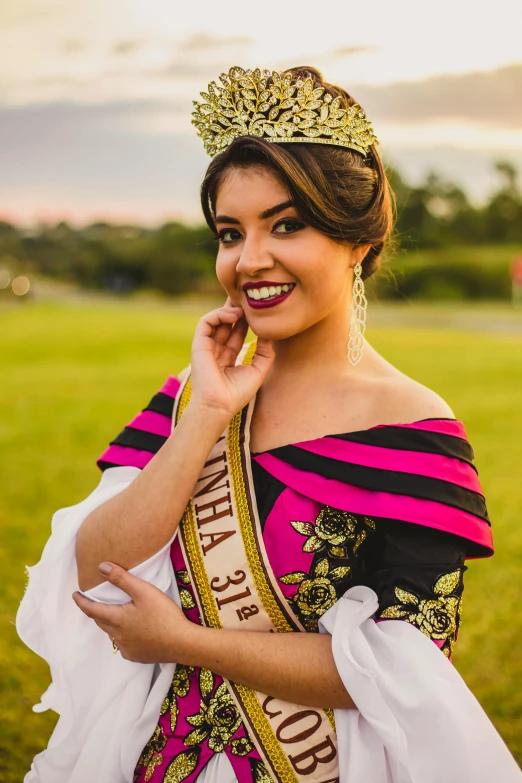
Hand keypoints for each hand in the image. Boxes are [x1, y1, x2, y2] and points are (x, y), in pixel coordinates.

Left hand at [72, 562, 196, 663]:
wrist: (182, 643)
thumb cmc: (164, 615)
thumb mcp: (144, 591)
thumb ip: (121, 578)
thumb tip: (101, 567)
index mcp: (116, 619)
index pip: (92, 609)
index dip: (81, 602)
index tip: (74, 595)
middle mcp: (117, 636)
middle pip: (101, 622)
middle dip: (96, 612)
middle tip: (94, 602)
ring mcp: (127, 648)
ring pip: (112, 634)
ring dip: (110, 624)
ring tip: (115, 615)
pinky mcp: (137, 656)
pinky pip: (123, 645)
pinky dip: (123, 636)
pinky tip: (132, 633)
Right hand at [189, 297, 274, 417]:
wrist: (220, 405)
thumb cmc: (237, 394)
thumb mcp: (258, 371)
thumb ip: (264, 352)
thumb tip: (269, 334)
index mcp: (228, 357)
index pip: (237, 332)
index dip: (246, 320)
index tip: (258, 311)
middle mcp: (216, 350)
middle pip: (226, 323)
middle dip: (236, 309)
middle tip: (249, 297)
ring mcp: (206, 347)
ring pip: (216, 320)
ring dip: (229, 310)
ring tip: (243, 307)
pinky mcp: (198, 344)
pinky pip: (206, 322)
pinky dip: (219, 315)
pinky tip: (233, 315)